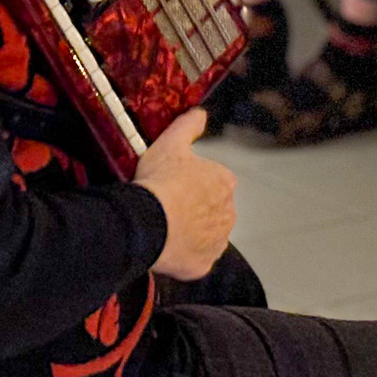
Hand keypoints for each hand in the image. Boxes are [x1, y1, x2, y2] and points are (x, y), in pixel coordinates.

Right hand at [136, 109, 235, 282]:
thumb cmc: (160, 181)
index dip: (191, 183)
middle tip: (166, 208)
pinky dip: (184, 256)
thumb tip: (200, 112)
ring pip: (205, 236)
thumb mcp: (171, 143)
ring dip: (190, 234)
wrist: (149, 222)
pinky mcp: (203, 264)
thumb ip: (188, 126)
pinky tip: (166, 248)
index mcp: (225, 182)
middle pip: (211, 210)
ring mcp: (217, 242)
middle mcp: (228, 213)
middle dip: (194, 210)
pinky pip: (195, 260)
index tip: (172, 185)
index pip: (213, 182)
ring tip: (164, 228)